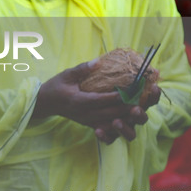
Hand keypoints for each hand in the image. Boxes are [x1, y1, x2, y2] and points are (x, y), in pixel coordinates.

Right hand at [33, 61, 155, 142]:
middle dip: (128, 106)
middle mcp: (85, 114)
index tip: (134, 88)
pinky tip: (129, 118)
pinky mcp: (90, 124)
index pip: (103, 99)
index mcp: (79, 101)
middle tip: (143, 99)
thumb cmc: (56, 86)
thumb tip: (99, 61)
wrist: (46, 103)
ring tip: (139, 109)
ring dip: (126, 117)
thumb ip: (83, 69)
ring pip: (111, 123)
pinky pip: (107, 129)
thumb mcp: (66, 74)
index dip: (120, 95)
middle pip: (111, 113)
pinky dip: (118, 124)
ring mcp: (88, 121)